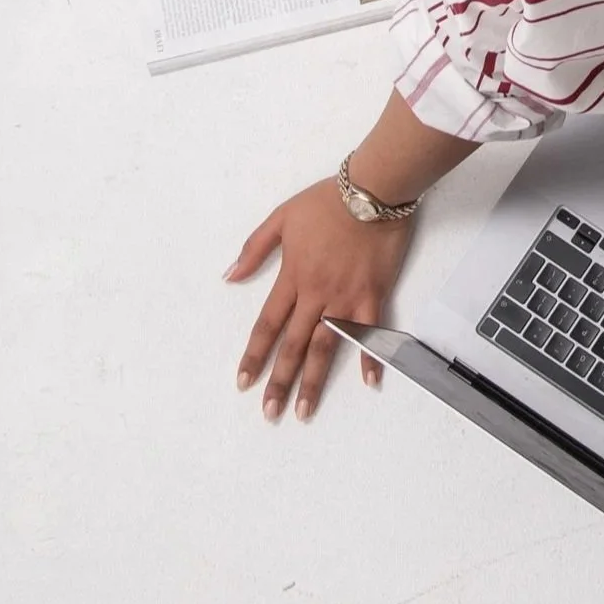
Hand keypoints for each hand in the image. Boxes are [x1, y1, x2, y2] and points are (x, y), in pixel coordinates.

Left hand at [226, 178, 414, 421]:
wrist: (373, 190)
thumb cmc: (327, 201)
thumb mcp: (282, 217)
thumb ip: (254, 249)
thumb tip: (229, 277)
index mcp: (293, 277)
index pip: (268, 324)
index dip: (255, 355)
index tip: (243, 382)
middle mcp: (317, 294)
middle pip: (294, 345)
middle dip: (280, 381)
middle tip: (269, 413)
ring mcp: (347, 297)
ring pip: (327, 346)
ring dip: (314, 381)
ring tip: (305, 411)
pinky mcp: (374, 294)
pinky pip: (371, 331)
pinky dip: (370, 357)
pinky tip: (369, 382)